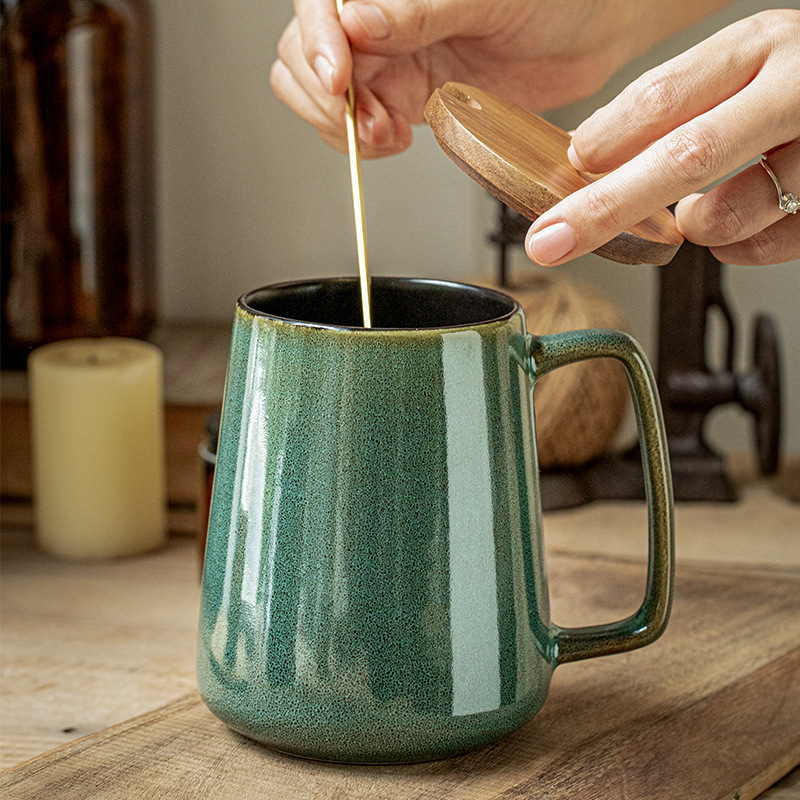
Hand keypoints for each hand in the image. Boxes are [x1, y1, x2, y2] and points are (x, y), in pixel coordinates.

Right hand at [270, 0, 725, 157]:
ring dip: (339, 124)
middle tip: (372, 121)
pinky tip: (393, 141)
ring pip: (320, 91)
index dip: (318, 42)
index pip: (319, 5)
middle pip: (305, 51)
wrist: (597, 32)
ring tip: (385, 136)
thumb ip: (419, 10)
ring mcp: (390, 57)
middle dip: (327, 95)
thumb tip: (356, 22)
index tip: (341, 79)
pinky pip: (356, 123)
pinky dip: (361, 141)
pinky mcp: (405, 96)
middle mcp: (379, 15)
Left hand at [525, 9, 799, 266]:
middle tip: (551, 242)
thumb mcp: (742, 68)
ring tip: (698, 212)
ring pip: (732, 211)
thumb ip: (673, 105)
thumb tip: (585, 151)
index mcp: (756, 49)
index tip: (559, 175)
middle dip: (606, 208)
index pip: (663, 94)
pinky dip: (741, 248)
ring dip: (697, 224)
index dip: (604, 140)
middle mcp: (792, 90)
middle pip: (686, 155)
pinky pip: (770, 244)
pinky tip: (741, 228)